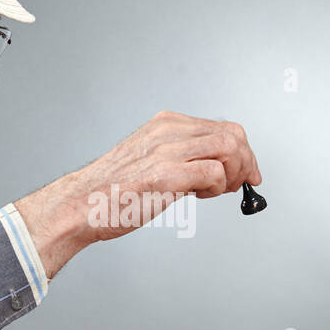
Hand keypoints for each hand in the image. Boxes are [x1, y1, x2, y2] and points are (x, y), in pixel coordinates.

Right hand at [15, 111, 261, 277]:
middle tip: (240, 185)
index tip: (246, 173)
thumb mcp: (151, 161)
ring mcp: (168, 151)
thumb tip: (217, 170)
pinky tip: (200, 197)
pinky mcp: (167, 174)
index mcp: (166, 124)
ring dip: (235, 173)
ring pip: (230, 148)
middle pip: (233, 134)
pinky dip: (218, 188)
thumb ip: (182, 158)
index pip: (223, 127)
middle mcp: (169, 130)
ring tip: (219, 192)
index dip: (243, 152)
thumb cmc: (113, 192)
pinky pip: (215, 173)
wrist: (82, 205)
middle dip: (246, 162)